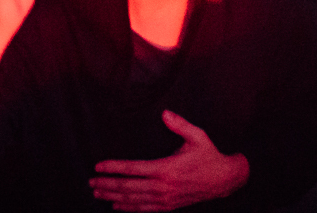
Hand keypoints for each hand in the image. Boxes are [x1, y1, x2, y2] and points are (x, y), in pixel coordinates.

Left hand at [91, 111, 249, 210]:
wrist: (225, 180)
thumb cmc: (209, 156)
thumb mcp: (197, 136)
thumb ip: (179, 124)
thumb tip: (164, 113)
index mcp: (166, 168)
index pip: (133, 169)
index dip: (113, 168)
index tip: (98, 166)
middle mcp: (163, 186)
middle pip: (128, 187)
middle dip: (107, 184)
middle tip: (91, 181)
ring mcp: (165, 199)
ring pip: (133, 200)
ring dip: (113, 197)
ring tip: (97, 193)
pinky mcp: (169, 206)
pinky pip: (144, 210)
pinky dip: (128, 208)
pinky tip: (116, 206)